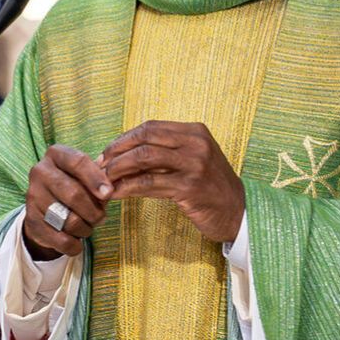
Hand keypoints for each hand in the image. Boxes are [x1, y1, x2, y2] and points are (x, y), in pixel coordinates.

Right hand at [22, 145, 112, 260]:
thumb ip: (98, 178)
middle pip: (73, 194)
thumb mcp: (84, 176)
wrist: (44, 209)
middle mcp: (40, 172)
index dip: (96, 179)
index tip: (108, 194)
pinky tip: (77, 242)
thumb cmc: (73, 186)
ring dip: (85, 228)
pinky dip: (74, 245)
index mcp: (56, 154)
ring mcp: (33, 196)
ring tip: (88, 227)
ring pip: (68, 219)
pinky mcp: (31, 220)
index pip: (78, 162)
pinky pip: (61, 239)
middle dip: (94, 210)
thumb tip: (108, 190)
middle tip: (101, 217)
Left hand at [100, 121, 244, 242]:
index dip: (124, 138)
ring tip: (103, 180)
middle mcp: (195, 143)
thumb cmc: (211, 187)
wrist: (239, 212)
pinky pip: (149, 183)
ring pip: (144, 158)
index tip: (107, 152)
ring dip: (118, 168)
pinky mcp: (189, 187)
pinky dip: (128, 187)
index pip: (150, 127)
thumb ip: (168, 151)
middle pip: (144, 138)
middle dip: (117, 150)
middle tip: (100, 165)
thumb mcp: (194, 159)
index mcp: (195, 131)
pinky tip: (116, 194)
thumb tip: (127, 151)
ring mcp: (194, 164)